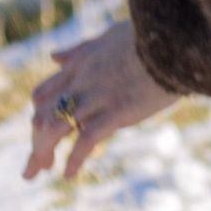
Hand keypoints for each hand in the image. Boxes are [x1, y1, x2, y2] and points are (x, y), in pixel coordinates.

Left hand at [25, 15, 173, 185]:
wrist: (174, 35)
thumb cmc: (148, 35)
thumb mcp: (107, 36)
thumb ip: (79, 50)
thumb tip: (53, 56)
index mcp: (79, 65)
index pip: (42, 95)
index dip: (37, 117)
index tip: (39, 134)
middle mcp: (82, 81)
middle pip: (43, 116)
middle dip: (35, 143)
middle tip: (36, 168)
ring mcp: (97, 97)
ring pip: (55, 128)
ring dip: (42, 153)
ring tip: (41, 173)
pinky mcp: (116, 111)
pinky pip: (85, 139)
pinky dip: (74, 159)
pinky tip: (69, 175)